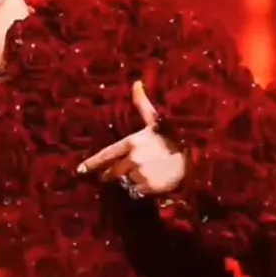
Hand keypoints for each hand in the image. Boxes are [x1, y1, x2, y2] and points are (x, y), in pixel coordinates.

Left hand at [77, 81, 184, 195]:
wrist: (195, 157)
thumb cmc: (172, 137)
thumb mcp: (155, 120)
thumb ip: (142, 104)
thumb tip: (136, 82)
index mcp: (131, 142)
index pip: (105, 155)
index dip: (92, 164)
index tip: (80, 170)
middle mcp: (132, 159)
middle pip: (111, 173)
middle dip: (111, 175)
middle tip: (115, 175)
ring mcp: (139, 175)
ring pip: (124, 183)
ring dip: (128, 182)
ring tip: (141, 176)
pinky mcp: (148, 189)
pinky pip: (135, 194)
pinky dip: (139, 191)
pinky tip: (149, 184)